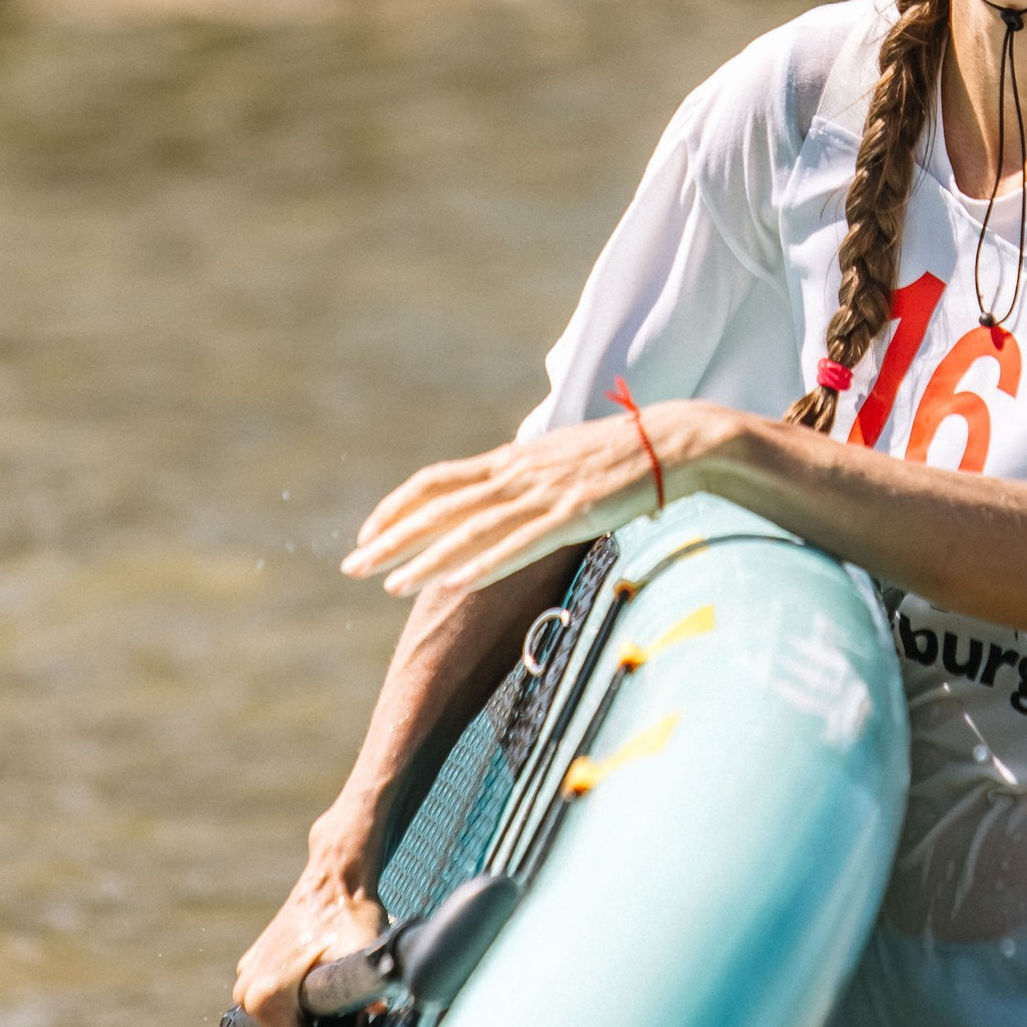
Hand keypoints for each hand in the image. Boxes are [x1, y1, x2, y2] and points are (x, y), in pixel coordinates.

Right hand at [234, 857, 385, 1026]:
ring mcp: (246, 977)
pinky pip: (273, 1001)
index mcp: (267, 998)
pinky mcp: (251, 965)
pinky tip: (317, 983)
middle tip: (343, 1016)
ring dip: (304, 1020)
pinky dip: (294, 1001)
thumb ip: (370, 988)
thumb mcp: (364, 953)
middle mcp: (247, 991)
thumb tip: (379, 1009)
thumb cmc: (349, 916)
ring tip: (331, 997)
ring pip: (279, 1022)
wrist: (335, 877)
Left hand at [343, 403, 732, 600]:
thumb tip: (501, 498)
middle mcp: (518, 474)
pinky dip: (485, 564)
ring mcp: (544, 494)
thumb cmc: (622, 456)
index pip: (437, 480)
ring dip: (426, 559)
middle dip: (391, 539)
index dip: (397, 506)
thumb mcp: (560, 462)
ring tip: (389, 585)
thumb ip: (527, 480)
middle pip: (440, 507)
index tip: (367, 531)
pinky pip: (520, 543)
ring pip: (470, 529)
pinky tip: (456, 583)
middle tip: (351, 565)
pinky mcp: (573, 515)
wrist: (674, 441)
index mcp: (513, 460)